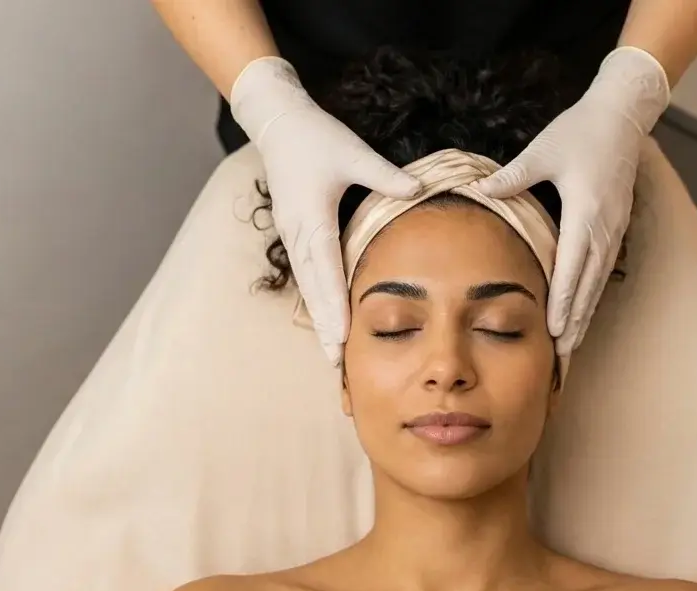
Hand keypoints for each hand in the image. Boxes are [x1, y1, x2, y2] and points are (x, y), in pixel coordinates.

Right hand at [230, 58, 420, 364]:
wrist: (277, 121)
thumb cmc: (316, 136)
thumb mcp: (353, 152)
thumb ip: (385, 175)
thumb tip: (418, 190)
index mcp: (313, 217)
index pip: (326, 270)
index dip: (334, 306)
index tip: (342, 336)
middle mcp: (299, 232)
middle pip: (312, 289)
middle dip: (323, 327)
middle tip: (334, 362)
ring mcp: (293, 234)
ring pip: (307, 285)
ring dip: (318, 318)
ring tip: (329, 351)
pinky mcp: (294, 231)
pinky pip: (305, 273)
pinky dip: (315, 298)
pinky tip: (324, 317)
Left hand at [471, 47, 670, 356]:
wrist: (623, 115)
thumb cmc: (582, 130)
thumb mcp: (543, 150)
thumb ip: (513, 176)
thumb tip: (480, 189)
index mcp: (586, 214)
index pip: (574, 269)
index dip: (564, 303)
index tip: (556, 331)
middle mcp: (604, 228)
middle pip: (590, 286)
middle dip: (577, 321)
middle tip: (563, 354)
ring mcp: (613, 228)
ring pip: (599, 281)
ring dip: (586, 312)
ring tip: (572, 341)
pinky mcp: (615, 224)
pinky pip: (603, 267)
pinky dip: (592, 292)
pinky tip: (582, 307)